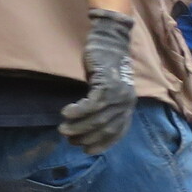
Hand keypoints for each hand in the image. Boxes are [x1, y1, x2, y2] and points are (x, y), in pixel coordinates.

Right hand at [58, 7, 137, 152]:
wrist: (109, 42)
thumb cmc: (105, 68)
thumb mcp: (107, 91)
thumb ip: (102, 108)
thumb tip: (86, 128)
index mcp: (128, 107)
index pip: (118, 133)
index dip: (102, 144)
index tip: (87, 150)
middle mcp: (126, 103)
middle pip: (105, 128)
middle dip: (86, 137)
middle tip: (69, 138)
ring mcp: (119, 94)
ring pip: (97, 118)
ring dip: (78, 126)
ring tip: (64, 129)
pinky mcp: (107, 84)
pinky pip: (91, 104)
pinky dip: (78, 111)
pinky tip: (66, 113)